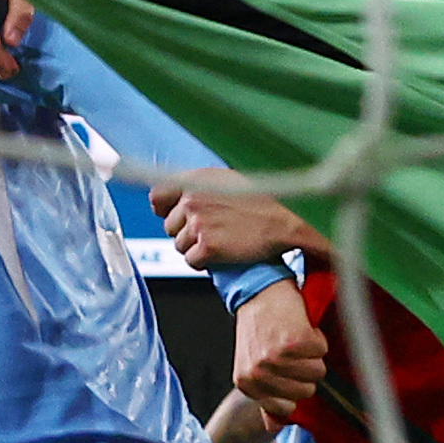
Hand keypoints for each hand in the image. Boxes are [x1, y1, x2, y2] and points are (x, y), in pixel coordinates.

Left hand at [165, 181, 314, 273]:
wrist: (285, 222)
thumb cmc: (263, 202)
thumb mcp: (227, 180)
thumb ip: (198, 187)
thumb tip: (175, 197)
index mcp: (196, 180)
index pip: (158, 195)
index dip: (164, 209)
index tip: (170, 215)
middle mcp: (192, 199)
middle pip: (170, 226)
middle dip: (186, 232)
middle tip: (211, 232)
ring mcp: (198, 223)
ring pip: (180, 245)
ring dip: (196, 248)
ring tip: (221, 241)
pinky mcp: (206, 246)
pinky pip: (191, 261)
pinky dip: (204, 262)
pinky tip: (222, 254)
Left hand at [227, 278, 330, 422]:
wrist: (259, 290)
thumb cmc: (259, 326)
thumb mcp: (253, 364)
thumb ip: (265, 398)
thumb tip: (275, 428)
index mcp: (247, 383)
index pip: (287, 408)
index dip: (295, 388)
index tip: (288, 369)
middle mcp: (259, 373)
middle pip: (306, 392)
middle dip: (306, 371)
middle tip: (292, 350)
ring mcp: (275, 358)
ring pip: (317, 372)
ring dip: (312, 354)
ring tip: (295, 338)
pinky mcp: (294, 341)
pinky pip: (321, 351)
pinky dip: (317, 338)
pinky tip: (301, 327)